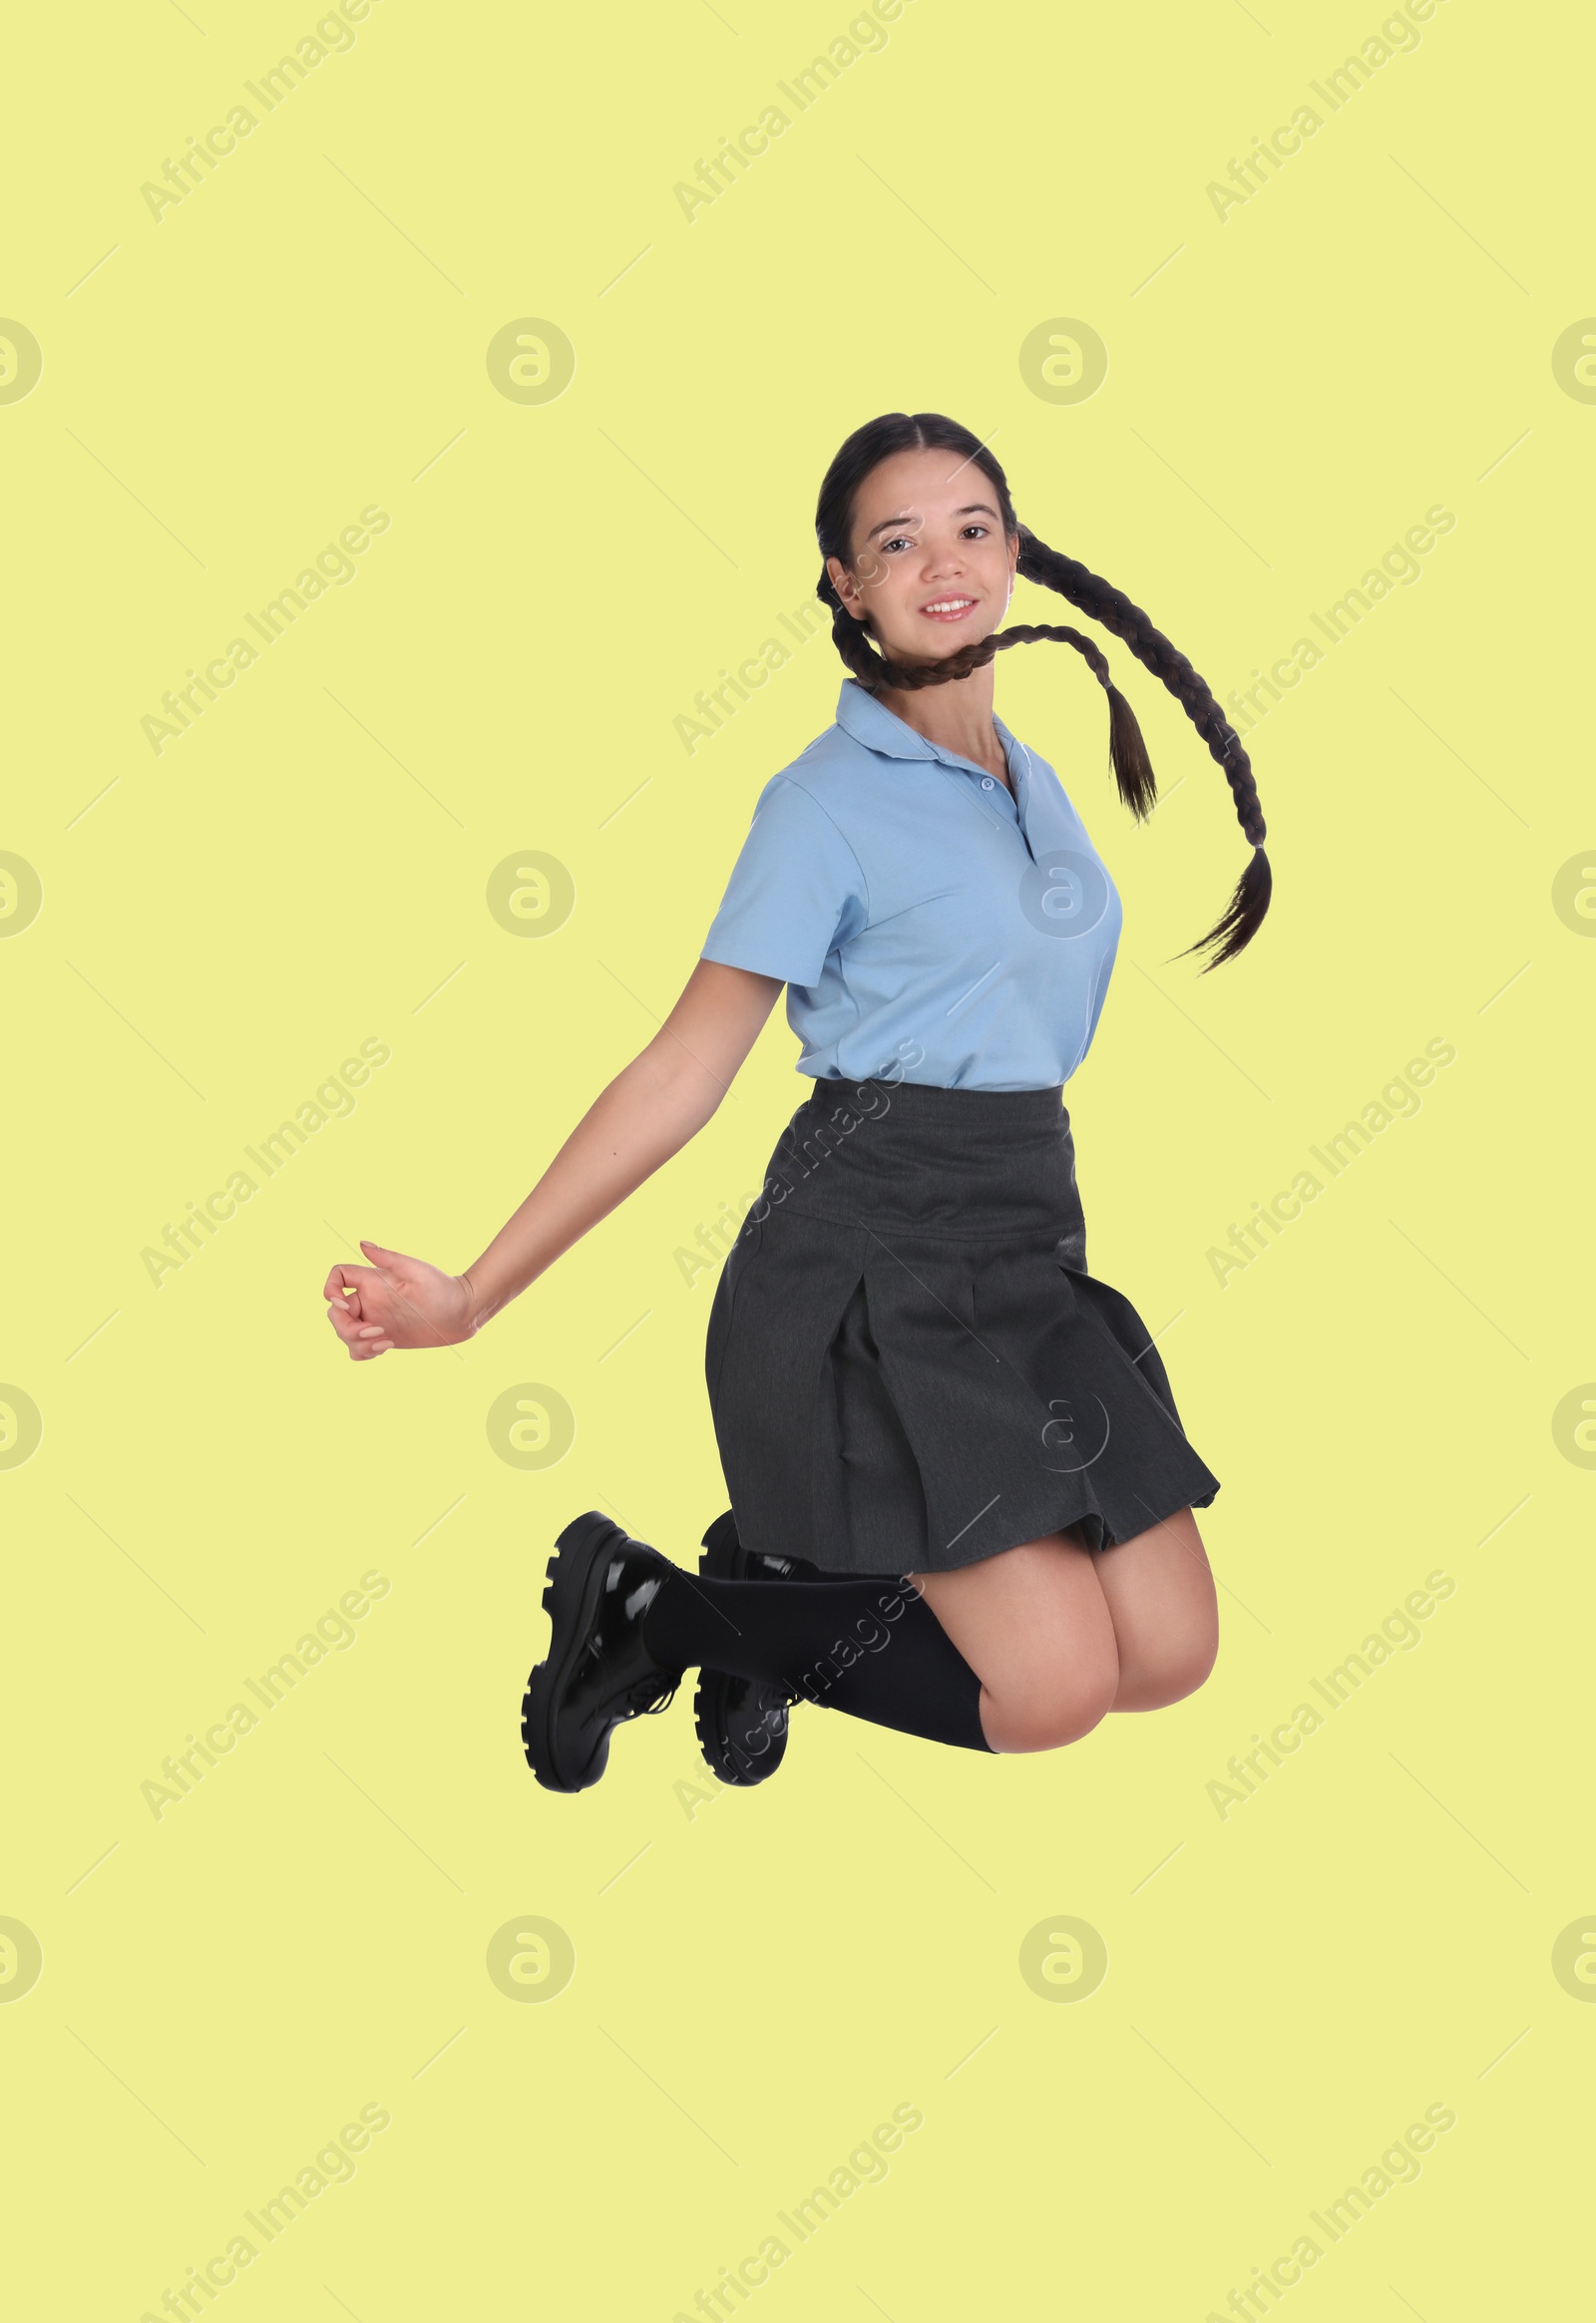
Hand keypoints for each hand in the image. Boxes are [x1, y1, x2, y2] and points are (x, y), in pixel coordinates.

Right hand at [323, 1239, 476, 1359]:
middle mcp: (371, 1300)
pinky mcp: (384, 1337)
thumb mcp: (415, 1270)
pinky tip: (386, 1346)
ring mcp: (376, 1319)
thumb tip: (361, 1243)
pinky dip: (364, 1352)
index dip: (330, 1290)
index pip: (338, 1278)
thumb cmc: (443, 1287)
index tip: (344, 1304)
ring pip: (345, 1334)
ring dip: (357, 1342)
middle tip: (376, 1331)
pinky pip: (359, 1349)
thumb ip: (388, 1258)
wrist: (463, 1312)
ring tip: (385, 1342)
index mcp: (373, 1280)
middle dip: (346, 1327)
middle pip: (336, 1313)